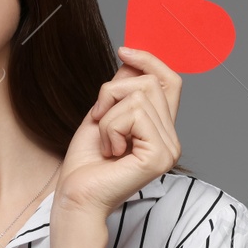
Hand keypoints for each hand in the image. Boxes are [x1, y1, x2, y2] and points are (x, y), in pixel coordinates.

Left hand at [54, 46, 182, 218]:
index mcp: (162, 129)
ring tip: (107, 143)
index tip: (123, 50)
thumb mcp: (104, 114)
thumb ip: (122, 89)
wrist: (76, 197)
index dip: (150, 60)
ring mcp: (169, 148)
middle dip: (112, 93)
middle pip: (149, 83)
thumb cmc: (86, 163)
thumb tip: (131, 60)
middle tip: (99, 121)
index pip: (170, 81)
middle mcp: (171, 139)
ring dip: (109, 116)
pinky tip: (111, 152)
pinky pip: (133, 114)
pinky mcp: (160, 156)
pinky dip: (111, 128)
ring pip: (138, 96)